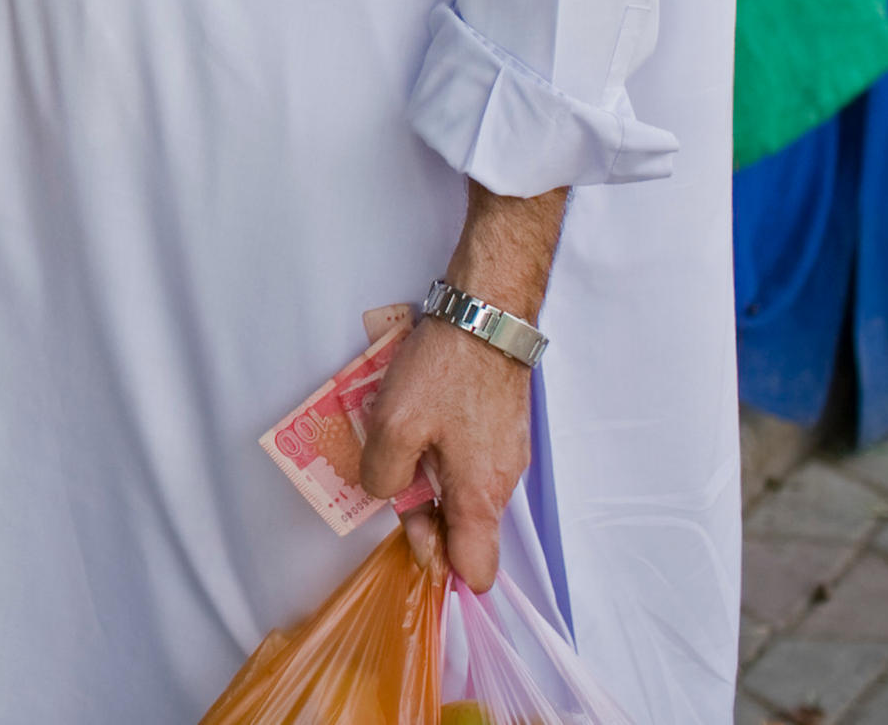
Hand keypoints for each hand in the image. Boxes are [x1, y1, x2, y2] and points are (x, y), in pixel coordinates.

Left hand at [356, 319, 535, 591]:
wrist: (487, 317)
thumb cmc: (443, 372)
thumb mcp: (394, 426)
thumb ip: (384, 476)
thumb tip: (386, 496)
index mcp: (479, 497)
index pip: (476, 570)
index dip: (440, 568)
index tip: (407, 544)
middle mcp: (500, 484)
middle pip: (461, 529)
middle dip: (419, 513)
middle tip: (383, 475)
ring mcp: (504, 455)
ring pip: (461, 491)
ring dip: (425, 477)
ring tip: (392, 440)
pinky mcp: (501, 429)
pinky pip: (467, 460)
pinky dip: (439, 451)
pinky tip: (413, 421)